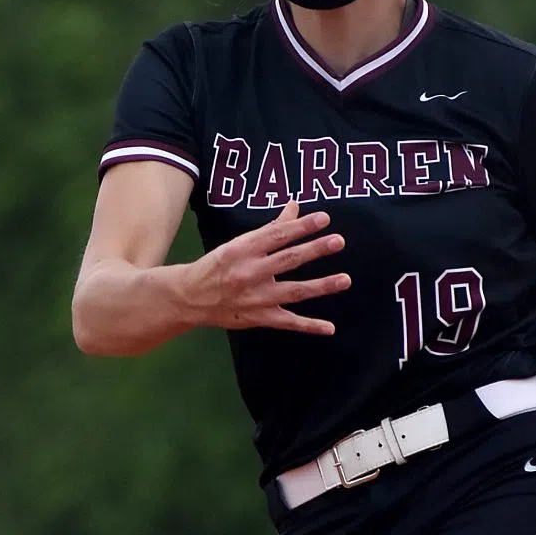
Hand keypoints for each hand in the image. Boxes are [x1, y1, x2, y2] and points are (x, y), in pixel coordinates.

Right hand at [180, 199, 349, 334]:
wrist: (190, 297)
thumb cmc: (219, 265)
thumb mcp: (239, 243)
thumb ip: (271, 228)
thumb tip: (295, 207)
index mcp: (244, 249)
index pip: (278, 234)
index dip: (302, 226)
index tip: (325, 218)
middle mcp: (250, 272)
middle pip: (288, 260)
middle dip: (315, 250)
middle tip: (338, 241)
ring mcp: (256, 298)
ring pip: (294, 291)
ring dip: (321, 286)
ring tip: (345, 279)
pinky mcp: (259, 318)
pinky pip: (288, 323)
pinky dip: (310, 326)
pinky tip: (330, 327)